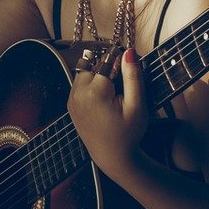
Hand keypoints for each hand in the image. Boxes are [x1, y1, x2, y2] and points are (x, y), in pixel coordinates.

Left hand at [68, 47, 148, 179]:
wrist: (112, 157)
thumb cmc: (128, 134)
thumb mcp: (137, 105)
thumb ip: (133, 77)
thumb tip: (129, 51)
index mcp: (94, 93)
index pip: (107, 61)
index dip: (120, 64)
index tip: (128, 72)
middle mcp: (78, 94)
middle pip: (93, 65)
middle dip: (106, 70)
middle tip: (120, 88)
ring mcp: (72, 100)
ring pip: (85, 73)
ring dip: (97, 77)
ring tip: (111, 95)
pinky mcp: (71, 105)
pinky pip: (80, 84)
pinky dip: (91, 86)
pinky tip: (103, 101)